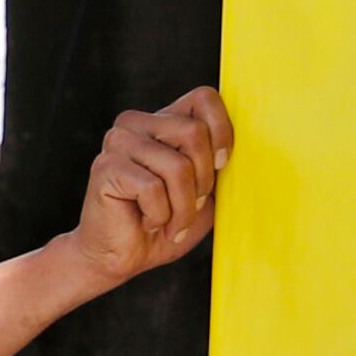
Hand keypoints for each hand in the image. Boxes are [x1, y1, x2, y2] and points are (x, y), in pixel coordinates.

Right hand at [68, 88, 232, 291]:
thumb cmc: (165, 223)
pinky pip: (153, 189)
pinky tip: (146, 222)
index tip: (223, 166)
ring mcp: (118, 141)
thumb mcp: (205, 191)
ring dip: (183, 207)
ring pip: (178, 166)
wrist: (121, 257)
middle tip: (190, 206)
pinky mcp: (106, 167)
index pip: (204, 98)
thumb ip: (220, 164)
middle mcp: (137, 123)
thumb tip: (249, 146)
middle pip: (195, 132)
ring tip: (169, 221)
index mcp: (163, 120)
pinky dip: (160, 216)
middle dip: (203, 180)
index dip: (223, 132)